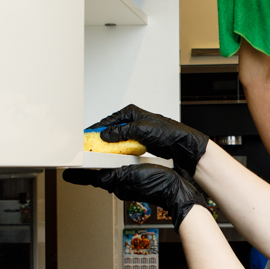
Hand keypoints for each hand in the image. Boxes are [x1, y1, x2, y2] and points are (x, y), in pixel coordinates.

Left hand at [63, 164, 207, 228]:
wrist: (175, 190)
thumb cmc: (156, 185)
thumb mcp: (129, 175)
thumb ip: (110, 174)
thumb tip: (95, 174)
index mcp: (114, 184)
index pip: (89, 178)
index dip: (77, 175)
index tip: (65, 173)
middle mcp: (118, 185)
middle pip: (98, 174)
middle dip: (90, 166)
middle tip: (79, 158)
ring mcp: (127, 183)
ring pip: (110, 171)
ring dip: (104, 163)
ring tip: (97, 154)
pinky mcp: (136, 179)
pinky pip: (122, 170)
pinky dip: (118, 163)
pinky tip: (121, 158)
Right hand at [87, 105, 208, 176]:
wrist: (182, 146)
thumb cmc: (168, 133)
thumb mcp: (142, 130)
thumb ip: (122, 132)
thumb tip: (107, 134)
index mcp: (131, 112)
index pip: (108, 120)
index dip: (97, 129)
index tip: (87, 137)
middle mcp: (133, 120)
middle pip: (111, 130)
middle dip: (101, 139)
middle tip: (91, 148)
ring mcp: (136, 132)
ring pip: (117, 139)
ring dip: (110, 147)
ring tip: (101, 153)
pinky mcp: (139, 142)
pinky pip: (124, 146)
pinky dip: (118, 151)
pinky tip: (114, 157)